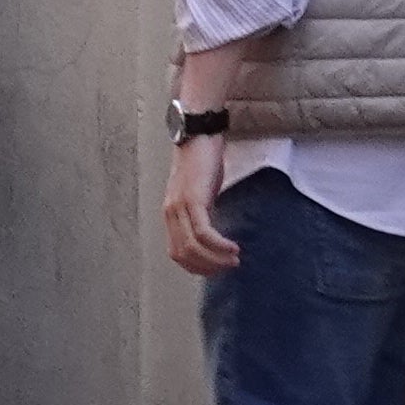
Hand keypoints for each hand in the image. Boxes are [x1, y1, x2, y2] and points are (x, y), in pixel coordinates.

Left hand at [162, 135, 241, 276]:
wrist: (199, 135)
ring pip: (192, 247)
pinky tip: (232, 248)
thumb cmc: (203, 163)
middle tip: (229, 267)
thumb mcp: (201, 193)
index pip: (176, 253)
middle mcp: (170, 213)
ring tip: (234, 259)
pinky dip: (218, 245)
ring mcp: (179, 207)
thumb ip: (203, 214)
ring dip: (215, 259)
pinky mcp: (192, 200)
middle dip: (207, 267)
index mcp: (171, 214)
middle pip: (183, 255)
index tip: (216, 269)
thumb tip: (214, 235)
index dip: (196, 267)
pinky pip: (202, 233)